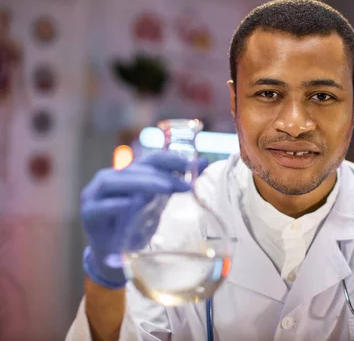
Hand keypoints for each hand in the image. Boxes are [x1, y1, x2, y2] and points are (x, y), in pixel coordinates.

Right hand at [80, 151, 208, 288]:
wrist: (113, 254)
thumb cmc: (135, 224)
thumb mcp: (158, 202)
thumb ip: (175, 183)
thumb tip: (204, 163)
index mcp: (128, 173)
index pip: (151, 160)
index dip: (172, 159)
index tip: (194, 165)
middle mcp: (110, 179)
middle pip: (134, 169)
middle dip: (161, 175)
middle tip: (184, 184)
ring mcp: (94, 196)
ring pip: (113, 182)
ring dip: (140, 183)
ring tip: (164, 189)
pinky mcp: (88, 215)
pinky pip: (101, 208)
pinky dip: (117, 205)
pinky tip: (134, 205)